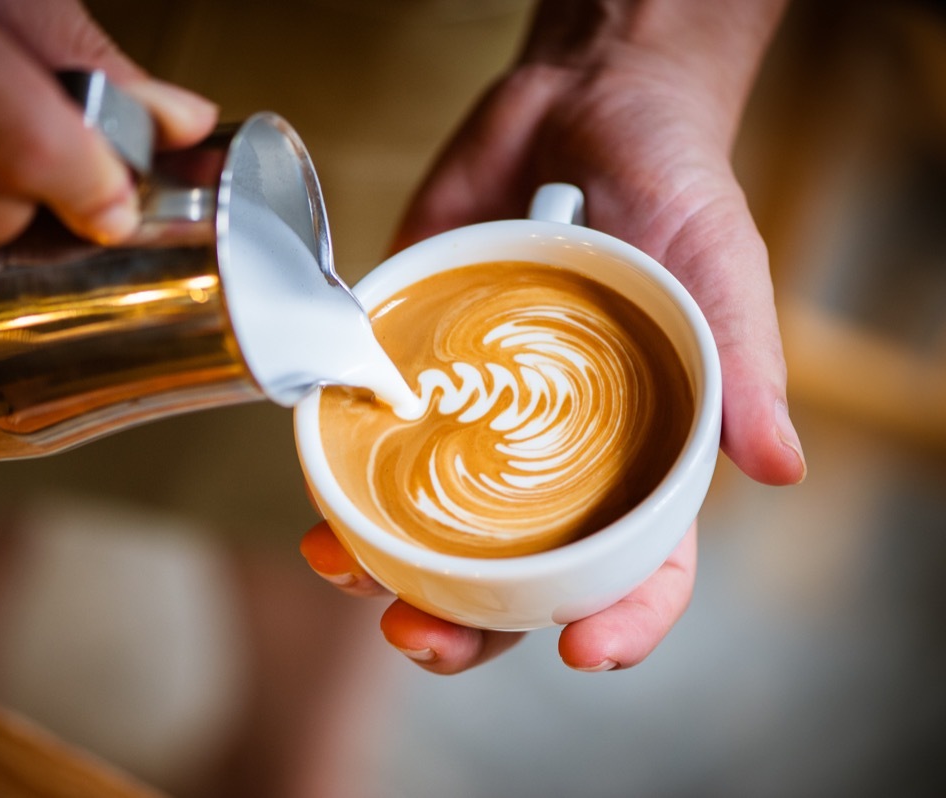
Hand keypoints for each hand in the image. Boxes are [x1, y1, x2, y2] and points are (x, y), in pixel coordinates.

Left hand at [303, 0, 802, 672]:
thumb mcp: (721, 267)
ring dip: (382, 564)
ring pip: (429, 521)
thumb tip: (779, 468)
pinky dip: (340, 470)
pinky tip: (317, 492)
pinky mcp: (413, 363)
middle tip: (417, 637)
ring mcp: (475, 413)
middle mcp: (551, 453)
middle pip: (514, 573)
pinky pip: (374, 431)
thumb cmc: (673, 189)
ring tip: (342, 570)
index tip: (584, 651)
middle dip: (466, 624)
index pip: (640, 562)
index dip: (622, 618)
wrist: (582, 103)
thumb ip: (743, 364)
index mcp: (640, 453)